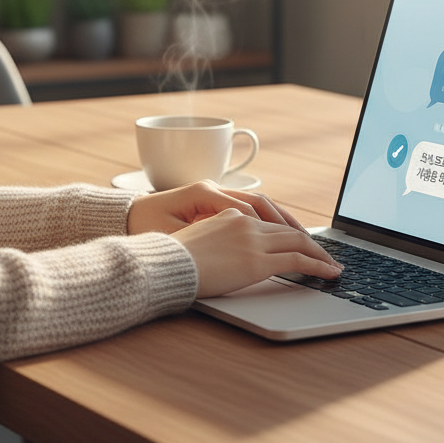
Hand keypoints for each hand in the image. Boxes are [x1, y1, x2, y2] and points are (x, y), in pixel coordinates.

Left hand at [127, 179, 308, 234]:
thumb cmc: (147, 230)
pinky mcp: (214, 201)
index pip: (252, 213)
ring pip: (259, 203)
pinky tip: (281, 233)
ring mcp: (216, 194)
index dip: (278, 234)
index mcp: (205, 194)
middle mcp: (214, 189)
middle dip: (291, 227)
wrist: (127, 219)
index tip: (302, 253)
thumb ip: (208, 240)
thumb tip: (239, 248)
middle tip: (316, 248)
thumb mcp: (175, 239)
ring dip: (284, 221)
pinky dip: (269, 219)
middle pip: (262, 204)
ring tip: (307, 240)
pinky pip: (250, 207)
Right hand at [171, 208, 341, 297]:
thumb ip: (220, 242)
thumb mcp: (199, 242)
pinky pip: (297, 259)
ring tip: (332, 265)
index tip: (301, 242)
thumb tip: (230, 257)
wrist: (167, 265)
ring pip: (298, 242)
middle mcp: (245, 223)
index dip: (289, 233)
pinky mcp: (258, 260)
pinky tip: (328, 272)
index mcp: (230, 216)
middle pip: (288, 229)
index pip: (269, 223)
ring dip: (319, 254)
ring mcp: (253, 240)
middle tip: (326, 254)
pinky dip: (318, 265)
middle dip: (311, 242)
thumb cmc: (174, 261)